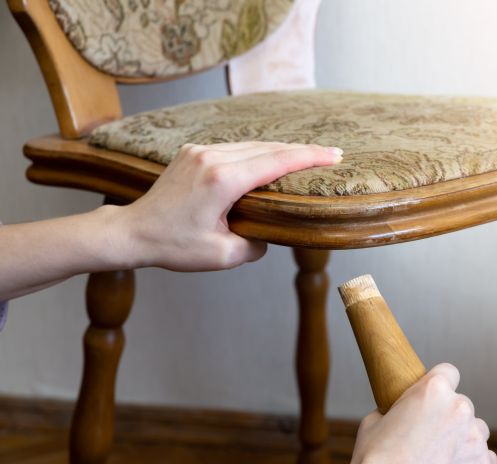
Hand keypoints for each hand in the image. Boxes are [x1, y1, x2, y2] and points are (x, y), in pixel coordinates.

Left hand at [112, 141, 341, 270]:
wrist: (132, 232)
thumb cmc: (173, 246)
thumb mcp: (223, 255)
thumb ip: (256, 243)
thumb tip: (271, 233)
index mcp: (222, 180)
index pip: (276, 161)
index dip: (309, 157)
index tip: (334, 155)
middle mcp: (211, 158)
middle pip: (268, 148)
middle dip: (302, 151)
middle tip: (332, 154)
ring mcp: (200, 151)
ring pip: (251, 145)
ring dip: (280, 150)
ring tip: (307, 156)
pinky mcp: (192, 153)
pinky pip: (234, 148)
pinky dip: (257, 152)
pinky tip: (271, 158)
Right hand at [345, 363, 496, 463]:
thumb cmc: (372, 463)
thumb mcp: (374, 421)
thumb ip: (398, 409)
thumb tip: (404, 414)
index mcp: (432, 389)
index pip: (449, 373)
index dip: (441, 386)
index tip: (436, 401)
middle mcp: (459, 407)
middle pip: (463, 406)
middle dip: (450, 421)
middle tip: (430, 443)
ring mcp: (474, 437)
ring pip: (477, 432)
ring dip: (464, 443)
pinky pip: (487, 460)